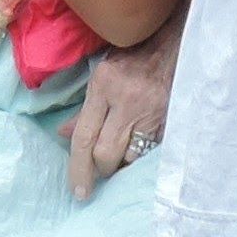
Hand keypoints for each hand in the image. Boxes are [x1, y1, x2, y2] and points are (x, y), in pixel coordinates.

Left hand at [62, 19, 176, 202]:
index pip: (84, 137)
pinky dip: (142, 156)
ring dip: (123, 165)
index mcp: (104, 85)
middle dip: (102, 169)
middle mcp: (126, 100)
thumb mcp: (101, 74)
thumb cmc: (133, 56)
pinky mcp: (169, 120)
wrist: (174, 44)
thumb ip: (85, 108)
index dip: (78, 169)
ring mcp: (151, 111)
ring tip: (121, 159)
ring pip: (131, 157)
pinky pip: (151, 151)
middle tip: (102, 170)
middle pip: (106, 153)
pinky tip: (139, 151)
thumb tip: (63, 134)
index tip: (79, 192)